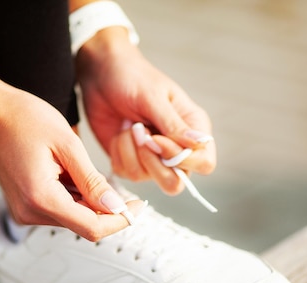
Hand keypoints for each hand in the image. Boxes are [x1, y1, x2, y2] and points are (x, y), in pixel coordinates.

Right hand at [0, 86, 143, 240]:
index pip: (92, 228)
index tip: (140, 206)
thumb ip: (93, 181)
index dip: (120, 220)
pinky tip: (71, 171)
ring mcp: (24, 211)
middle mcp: (30, 213)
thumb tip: (117, 208)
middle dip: (107, 209)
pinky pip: (59, 208)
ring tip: (82, 166)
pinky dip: (74, 196)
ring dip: (89, 200)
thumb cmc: (25, 119)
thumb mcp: (68, 145)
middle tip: (120, 183)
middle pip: (83, 224)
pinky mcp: (24, 205)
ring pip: (73, 217)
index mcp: (41, 198)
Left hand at [76, 27, 215, 194]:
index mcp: (193, 129)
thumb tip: (199, 143)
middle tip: (138, 132)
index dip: (180, 159)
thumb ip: (174, 124)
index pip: (204, 163)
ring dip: (130, 151)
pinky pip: (126, 174)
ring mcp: (154, 158)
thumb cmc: (133, 78)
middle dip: (151, 162)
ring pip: (146, 178)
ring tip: (128, 125)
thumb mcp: (153, 97)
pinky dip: (118, 153)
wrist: (102, 74)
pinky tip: (118, 133)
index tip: (156, 137)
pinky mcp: (131, 161)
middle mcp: (176, 149)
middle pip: (175, 183)